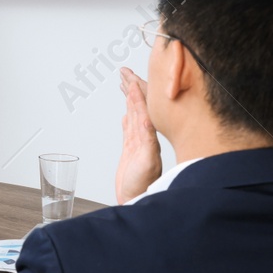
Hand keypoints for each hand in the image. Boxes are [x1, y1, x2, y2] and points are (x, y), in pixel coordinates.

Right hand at [114, 67, 161, 203]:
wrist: (138, 201)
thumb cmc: (142, 187)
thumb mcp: (146, 164)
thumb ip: (147, 143)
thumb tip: (146, 121)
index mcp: (149, 136)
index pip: (143, 107)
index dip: (137, 90)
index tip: (130, 76)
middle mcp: (146, 136)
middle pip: (138, 105)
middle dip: (131, 87)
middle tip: (124, 71)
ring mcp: (139, 142)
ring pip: (134, 113)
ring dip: (129, 98)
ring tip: (123, 83)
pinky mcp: (132, 151)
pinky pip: (129, 128)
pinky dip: (127, 117)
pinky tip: (125, 112)